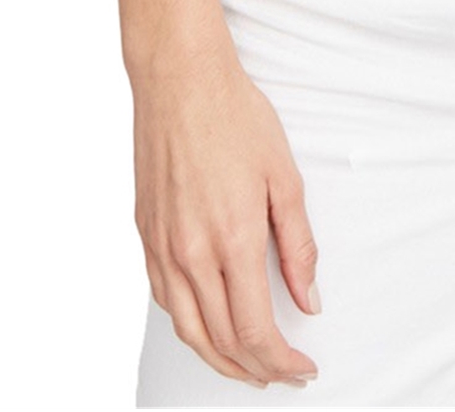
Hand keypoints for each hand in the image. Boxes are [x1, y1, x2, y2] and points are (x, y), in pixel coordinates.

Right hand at [132, 34, 321, 388]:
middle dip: (255, 368)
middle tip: (283, 374)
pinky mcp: (145, 236)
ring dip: (219, 358)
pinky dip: (190, 326)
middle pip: (220, 341)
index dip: (281, 361)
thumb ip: (299, 246)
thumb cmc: (234, 116)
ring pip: (187, 330)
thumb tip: (309, 299)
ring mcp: (162, 248)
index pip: (254, 331)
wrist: (180, 80)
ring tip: (248, 366)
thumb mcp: (285, 177)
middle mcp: (190, 253)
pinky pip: (165, 300)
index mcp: (231, 240)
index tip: (302, 369)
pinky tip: (208, 325)